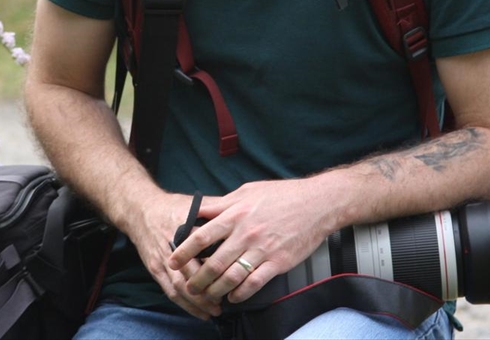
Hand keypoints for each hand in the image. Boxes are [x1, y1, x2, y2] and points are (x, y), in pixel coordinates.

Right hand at [122, 191, 224, 319]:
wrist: (140, 210)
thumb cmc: (171, 207)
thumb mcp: (194, 204)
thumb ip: (217, 209)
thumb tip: (242, 211)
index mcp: (185, 229)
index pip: (204, 250)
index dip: (218, 266)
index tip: (234, 275)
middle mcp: (172, 246)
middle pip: (192, 273)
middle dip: (209, 289)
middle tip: (227, 298)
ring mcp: (162, 259)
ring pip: (181, 286)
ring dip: (198, 302)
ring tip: (216, 310)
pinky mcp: (155, 269)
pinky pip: (170, 291)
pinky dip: (186, 305)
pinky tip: (200, 313)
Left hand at [166, 178, 339, 303]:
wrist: (317, 203)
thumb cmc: (281, 195)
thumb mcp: (246, 191)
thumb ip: (222, 204)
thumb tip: (200, 210)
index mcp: (234, 213)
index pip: (201, 236)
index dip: (184, 251)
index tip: (172, 261)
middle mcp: (245, 233)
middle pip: (214, 261)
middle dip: (197, 278)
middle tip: (188, 286)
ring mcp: (262, 249)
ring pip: (232, 276)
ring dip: (216, 289)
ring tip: (207, 296)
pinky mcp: (279, 262)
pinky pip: (255, 282)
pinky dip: (241, 293)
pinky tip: (233, 297)